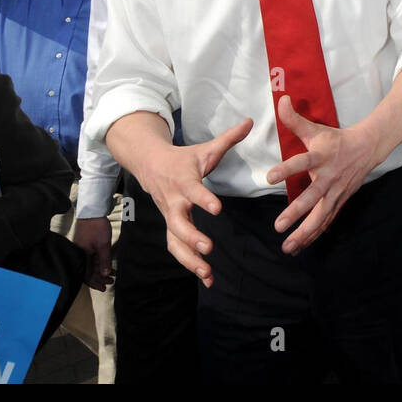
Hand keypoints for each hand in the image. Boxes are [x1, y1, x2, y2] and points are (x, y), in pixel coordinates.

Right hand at [72, 216, 114, 290]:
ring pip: (91, 265)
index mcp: (81, 256)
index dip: (95, 283)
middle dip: (99, 278)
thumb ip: (104, 260)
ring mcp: (82, 250)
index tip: (104, 288)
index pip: (86, 275)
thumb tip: (105, 274)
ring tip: (112, 275)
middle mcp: (80, 254)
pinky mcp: (85, 245)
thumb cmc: (96, 227)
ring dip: (101, 271)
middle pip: (88, 271)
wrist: (92, 211)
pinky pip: (91, 258)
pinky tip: (107, 265)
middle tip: (110, 282)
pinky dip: (99, 263)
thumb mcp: (103, 245)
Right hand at [131, 117, 252, 287]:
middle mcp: (174, 202)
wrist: (150, 165)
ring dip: (189, 260)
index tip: (218, 208)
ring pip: (174, 242)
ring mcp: (170, 217)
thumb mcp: (205, 148)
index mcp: (184, 181)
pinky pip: (176, 250)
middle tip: (208, 249)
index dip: (204, 199)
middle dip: (192, 237)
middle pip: (178, 223)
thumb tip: (251, 121)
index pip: (194, 191)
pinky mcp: (170, 228)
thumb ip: (229, 138)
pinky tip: (207, 279)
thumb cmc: (184, 159)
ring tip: (208, 273)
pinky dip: (189, 265)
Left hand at [266, 95, 381, 254]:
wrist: (368, 148)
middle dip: (296, 213)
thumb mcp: (316, 128)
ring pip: (321, 216)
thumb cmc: (336, 139)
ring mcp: (336, 192)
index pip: (303, 162)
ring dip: (304, 232)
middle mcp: (329, 176)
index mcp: (321, 156)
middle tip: (278, 226)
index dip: (286, 168)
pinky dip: (314, 235)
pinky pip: (326, 221)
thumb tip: (280, 99)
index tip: (269, 177)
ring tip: (287, 246)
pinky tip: (300, 247)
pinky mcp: (340, 202)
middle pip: (313, 197)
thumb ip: (294, 119)